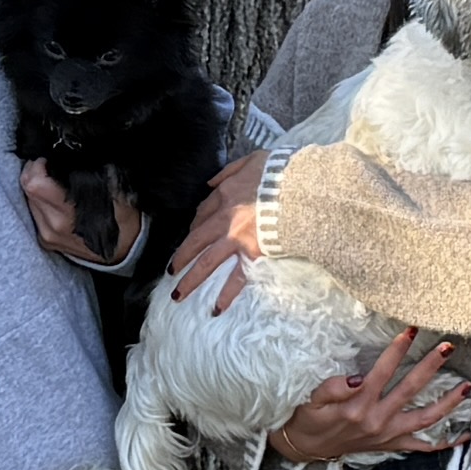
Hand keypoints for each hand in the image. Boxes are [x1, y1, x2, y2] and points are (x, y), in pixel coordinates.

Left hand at [17, 155, 137, 269]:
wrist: (125, 251)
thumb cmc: (121, 219)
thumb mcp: (115, 190)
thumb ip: (95, 172)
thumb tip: (76, 154)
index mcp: (68, 212)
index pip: (35, 184)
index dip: (38, 166)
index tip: (48, 160)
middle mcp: (54, 225)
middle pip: (27, 190)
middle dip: (34, 173)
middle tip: (47, 167)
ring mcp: (48, 235)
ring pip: (28, 201)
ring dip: (36, 188)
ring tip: (52, 183)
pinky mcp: (46, 241)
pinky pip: (34, 214)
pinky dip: (39, 203)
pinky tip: (54, 200)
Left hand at [164, 151, 270, 299]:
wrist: (300, 189)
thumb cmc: (280, 172)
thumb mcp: (251, 160)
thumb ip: (229, 171)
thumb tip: (210, 183)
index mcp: (225, 195)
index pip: (202, 214)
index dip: (195, 227)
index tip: (191, 236)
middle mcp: (225, 219)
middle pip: (195, 241)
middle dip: (181, 257)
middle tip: (171, 271)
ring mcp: (237, 238)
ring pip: (207, 263)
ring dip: (191, 280)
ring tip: (178, 295)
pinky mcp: (253, 253)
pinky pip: (237, 278)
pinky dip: (226, 294)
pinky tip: (216, 309)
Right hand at [264, 329, 469, 465]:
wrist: (306, 448)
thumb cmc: (309, 418)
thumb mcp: (311, 400)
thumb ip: (333, 388)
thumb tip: (356, 378)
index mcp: (357, 405)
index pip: (382, 372)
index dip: (397, 350)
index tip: (411, 330)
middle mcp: (377, 420)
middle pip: (411, 390)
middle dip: (431, 366)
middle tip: (448, 347)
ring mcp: (388, 435)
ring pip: (425, 418)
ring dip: (448, 402)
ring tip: (467, 387)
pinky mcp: (392, 445)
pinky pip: (424, 447)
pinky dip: (446, 442)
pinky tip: (465, 434)